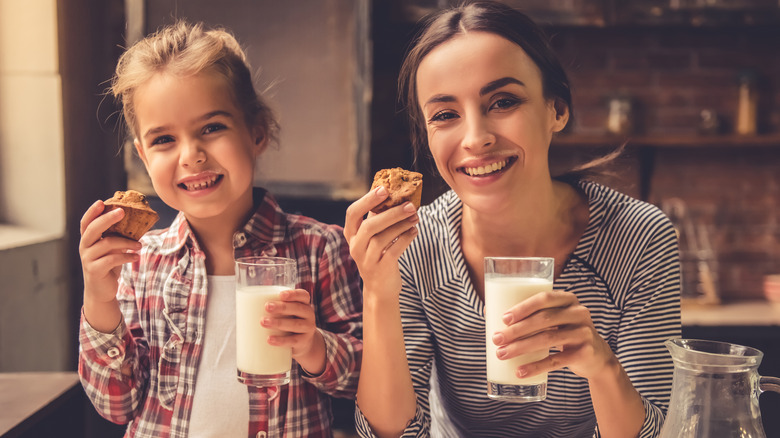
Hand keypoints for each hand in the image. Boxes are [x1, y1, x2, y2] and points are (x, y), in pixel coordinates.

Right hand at [79, 200, 141, 303]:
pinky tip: (136, 257)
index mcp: (88, 239)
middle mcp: (84, 247)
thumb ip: (117, 237)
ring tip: (140, 245)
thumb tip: (137, 222)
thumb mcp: (112, 249)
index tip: (102, 202)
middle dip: (108, 218)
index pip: (86, 222)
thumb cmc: (108, 265)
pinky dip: (126, 256)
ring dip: (126, 242)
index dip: (92, 212)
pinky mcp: (94, 270)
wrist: (101, 291)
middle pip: (93, 229)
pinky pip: (112, 259)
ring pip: (106, 244)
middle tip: (123, 211)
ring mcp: (88, 259)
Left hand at [262, 289, 324, 372]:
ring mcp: (307, 329)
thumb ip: (272, 307)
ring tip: (263, 322)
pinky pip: (293, 341)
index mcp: (303, 304)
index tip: (280, 295)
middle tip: (267, 307)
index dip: (293, 294)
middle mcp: (308, 315)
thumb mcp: (285, 313)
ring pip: (295, 324)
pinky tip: (269, 340)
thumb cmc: (287, 322)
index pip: (303, 295)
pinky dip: (281, 341)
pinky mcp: (303, 343)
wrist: (302, 344)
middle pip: (298, 309)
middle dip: (282, 307)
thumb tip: (242, 303)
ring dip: (279, 323)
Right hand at [342, 186, 418, 297]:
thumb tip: (392, 192)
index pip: (352, 213)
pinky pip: (393, 251)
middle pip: (369, 226)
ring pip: (382, 238)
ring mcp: (366, 260)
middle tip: (410, 205)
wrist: (380, 288)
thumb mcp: (373, 236)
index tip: (384, 189)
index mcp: (351, 234)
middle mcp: (355, 247)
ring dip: (401, 225)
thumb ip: (377, 217)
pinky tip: (414, 231)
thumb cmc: (378, 255)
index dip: (367, 200)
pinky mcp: (380, 269)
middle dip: (391, 213)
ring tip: (415, 217)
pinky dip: (405, 239)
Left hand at [491, 291, 615, 380]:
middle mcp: (578, 313)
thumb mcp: (553, 319)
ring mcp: (584, 333)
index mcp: (567, 299)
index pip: (544, 298)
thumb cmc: (564, 332)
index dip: (523, 307)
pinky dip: (536, 367)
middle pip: (544, 319)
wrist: (596, 357)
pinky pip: (556, 360)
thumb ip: (529, 315)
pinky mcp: (584, 353)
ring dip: (521, 348)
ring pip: (548, 339)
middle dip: (517, 330)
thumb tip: (488, 311)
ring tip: (502, 354)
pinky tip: (520, 372)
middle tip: (496, 339)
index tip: (503, 318)